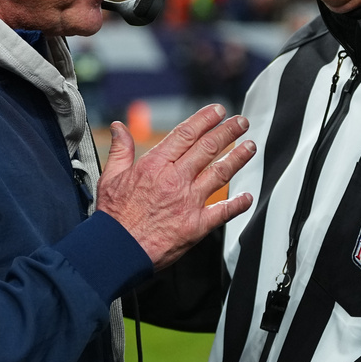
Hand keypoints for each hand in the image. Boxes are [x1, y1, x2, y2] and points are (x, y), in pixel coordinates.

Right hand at [97, 103, 254, 269]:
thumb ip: (120, 150)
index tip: (218, 111)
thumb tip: (119, 128)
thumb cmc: (114, 217)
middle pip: (208, 148)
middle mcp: (175, 179)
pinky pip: (223, 212)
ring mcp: (188, 201)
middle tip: (241, 123)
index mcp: (155, 165)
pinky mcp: (196, 225)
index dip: (205, 119)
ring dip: (237, 158)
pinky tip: (247, 197)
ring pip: (220, 173)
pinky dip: (237, 204)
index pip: (186, 134)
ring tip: (250, 147)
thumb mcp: (110, 176)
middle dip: (228, 132)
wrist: (118, 250)